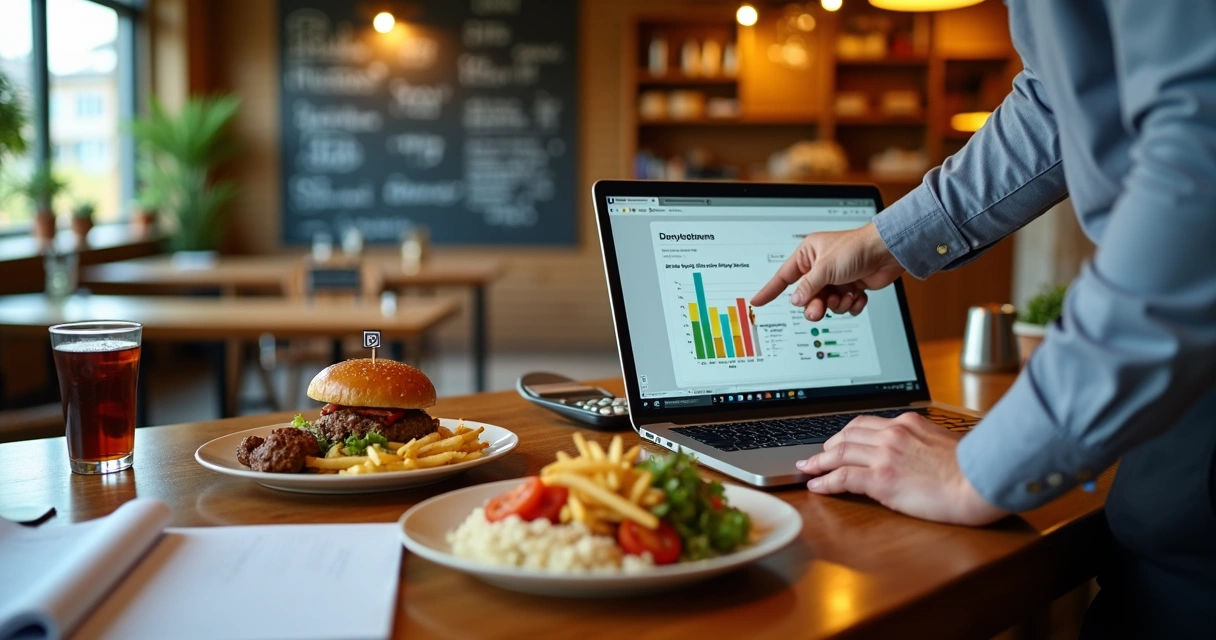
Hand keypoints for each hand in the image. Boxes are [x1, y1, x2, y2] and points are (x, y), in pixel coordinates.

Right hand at [752, 223, 904, 320]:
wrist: (887, 252)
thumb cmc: (856, 248)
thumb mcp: (825, 268)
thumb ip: (808, 287)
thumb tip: (795, 301)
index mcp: (808, 255)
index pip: (784, 277)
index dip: (770, 290)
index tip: (757, 302)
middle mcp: (820, 268)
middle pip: (807, 297)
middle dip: (816, 304)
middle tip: (820, 309)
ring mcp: (836, 279)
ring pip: (826, 304)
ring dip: (837, 304)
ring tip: (846, 295)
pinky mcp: (851, 288)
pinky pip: (844, 306)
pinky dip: (851, 304)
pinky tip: (858, 294)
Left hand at [796, 412, 1007, 525]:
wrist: (980, 481)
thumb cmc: (971, 468)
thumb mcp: (942, 442)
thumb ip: (921, 441)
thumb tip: (913, 452)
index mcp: (907, 422)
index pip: (865, 424)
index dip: (846, 434)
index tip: (837, 440)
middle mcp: (892, 433)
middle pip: (847, 435)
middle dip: (827, 445)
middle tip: (816, 455)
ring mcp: (885, 455)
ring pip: (839, 453)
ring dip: (819, 461)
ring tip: (807, 468)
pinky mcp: (881, 478)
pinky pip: (843, 477)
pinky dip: (825, 480)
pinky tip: (816, 485)